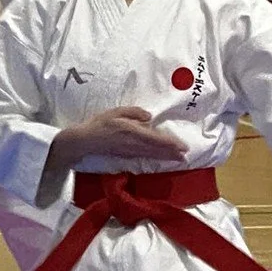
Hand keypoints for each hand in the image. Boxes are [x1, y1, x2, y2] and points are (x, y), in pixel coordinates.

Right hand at [50, 107, 188, 166]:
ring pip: (152, 155)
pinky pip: (145, 157)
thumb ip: (133, 112)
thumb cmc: (100, 123)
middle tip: (186, 156)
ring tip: (178, 159)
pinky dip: (155, 158)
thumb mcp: (116, 111)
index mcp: (132, 131)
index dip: (170, 144)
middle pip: (156, 150)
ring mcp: (130, 152)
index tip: (182, 147)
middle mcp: (133, 144)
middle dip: (171, 153)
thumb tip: (149, 117)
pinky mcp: (126, 156)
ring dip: (165, 157)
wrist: (85, 141)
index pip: (155, 139)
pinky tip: (160, 158)